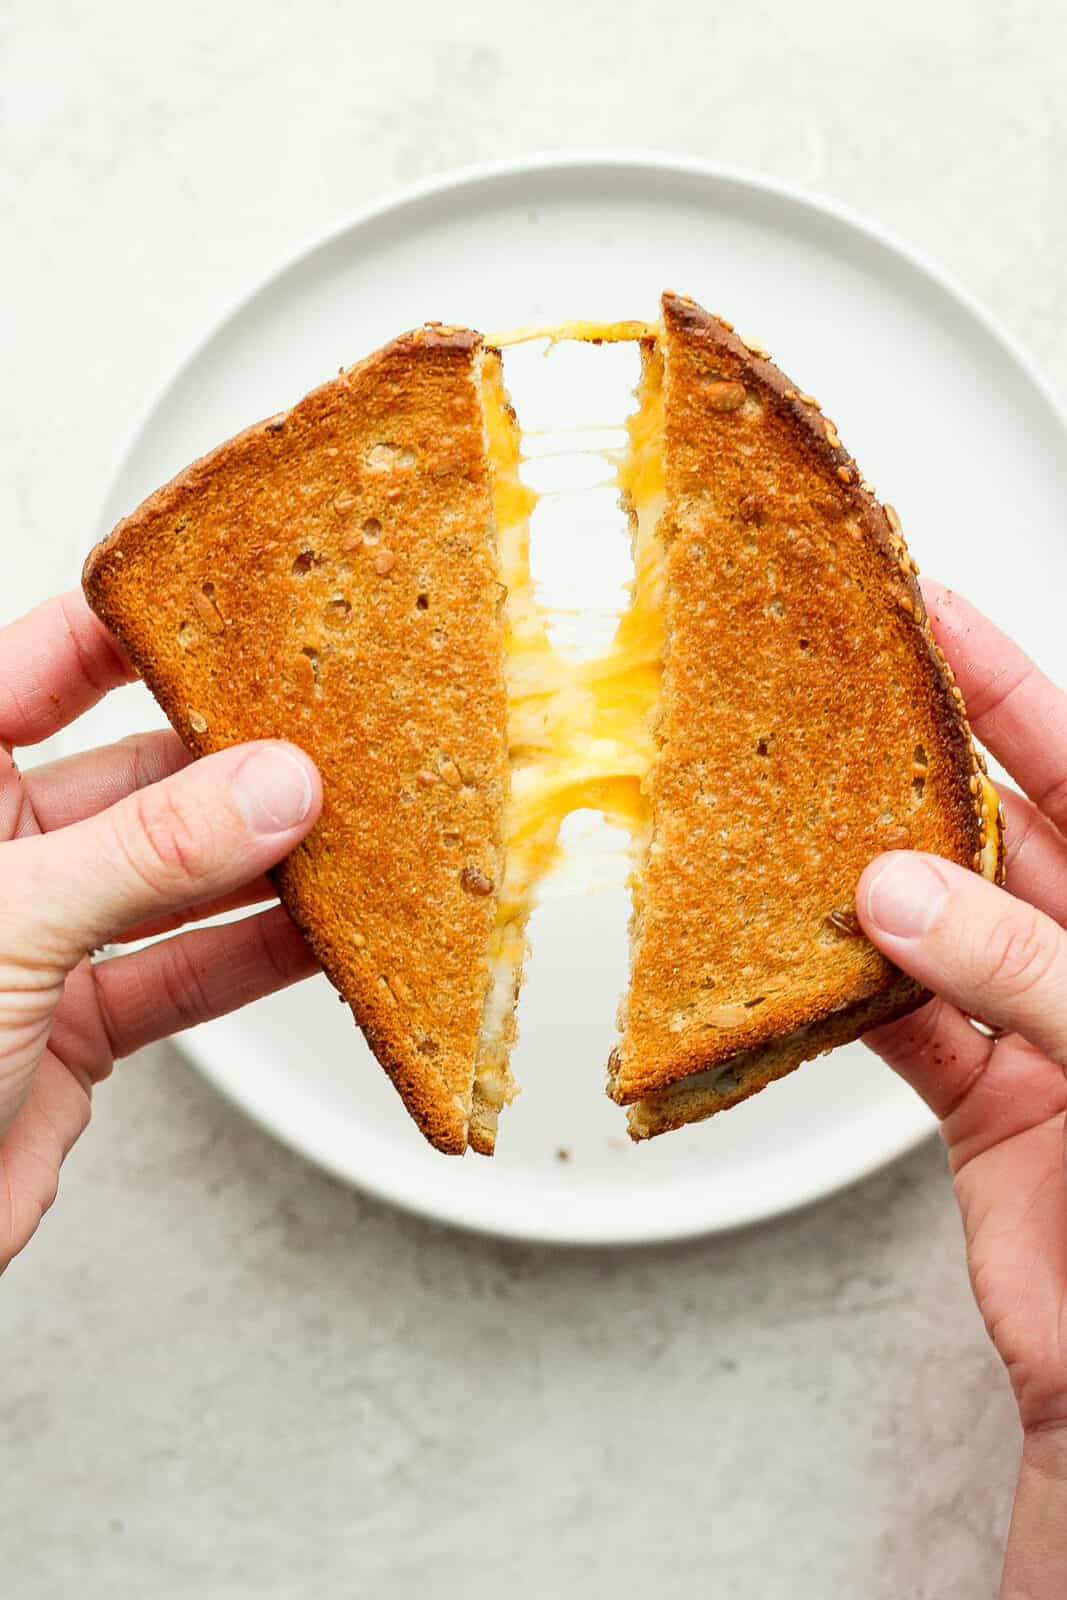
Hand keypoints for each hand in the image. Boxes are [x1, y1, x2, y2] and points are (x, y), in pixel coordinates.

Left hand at [0, 592, 321, 1271]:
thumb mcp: (7, 923)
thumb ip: (145, 854)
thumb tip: (269, 788)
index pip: (46, 664)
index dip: (141, 630)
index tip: (243, 610)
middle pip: (138, 774)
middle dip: (236, 763)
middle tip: (333, 745)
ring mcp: (42, 936)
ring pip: (175, 878)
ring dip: (263, 864)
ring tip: (349, 833)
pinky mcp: (77, 1024)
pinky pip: (184, 972)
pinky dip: (254, 958)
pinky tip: (318, 934)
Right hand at [857, 581, 1066, 1594]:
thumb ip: (1027, 971)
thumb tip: (902, 897)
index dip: (1011, 691)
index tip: (937, 615)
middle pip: (1002, 834)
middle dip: (920, 773)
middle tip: (836, 706)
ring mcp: (1042, 1026)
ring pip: (937, 923)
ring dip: (868, 887)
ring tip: (799, 827)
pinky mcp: (984, 1099)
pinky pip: (900, 1021)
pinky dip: (846, 993)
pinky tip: (805, 960)